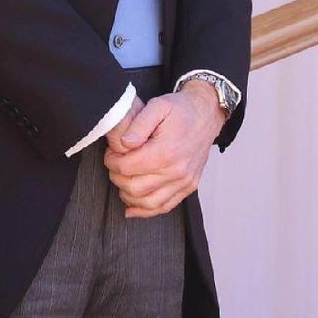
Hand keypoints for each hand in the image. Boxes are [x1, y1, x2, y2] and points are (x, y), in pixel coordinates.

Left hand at [103, 80, 225, 216]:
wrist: (206, 115)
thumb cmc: (181, 110)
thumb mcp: (157, 106)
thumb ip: (138, 124)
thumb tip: (124, 143)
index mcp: (165, 151)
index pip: (126, 167)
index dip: (112, 161)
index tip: (111, 154)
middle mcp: (176, 171)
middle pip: (133, 187)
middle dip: (117, 177)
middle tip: (115, 165)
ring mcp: (184, 181)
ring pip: (147, 202)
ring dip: (128, 195)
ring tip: (123, 181)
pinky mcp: (189, 186)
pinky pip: (165, 207)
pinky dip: (146, 210)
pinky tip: (132, 206)